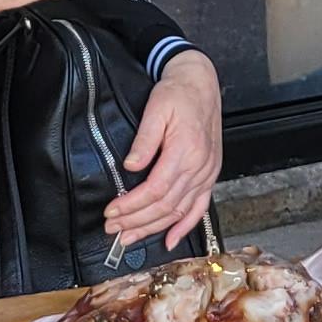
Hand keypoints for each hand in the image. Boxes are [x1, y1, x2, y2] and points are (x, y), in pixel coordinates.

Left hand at [106, 49, 222, 246]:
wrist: (201, 82)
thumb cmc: (178, 92)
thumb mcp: (157, 107)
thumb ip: (145, 139)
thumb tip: (131, 166)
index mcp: (186, 149)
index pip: (155, 189)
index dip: (132, 205)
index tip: (111, 212)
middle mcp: (200, 165)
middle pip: (165, 205)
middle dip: (136, 221)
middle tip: (113, 229)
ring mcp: (207, 172)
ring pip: (179, 211)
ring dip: (154, 228)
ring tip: (130, 237)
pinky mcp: (210, 174)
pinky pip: (200, 207)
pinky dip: (185, 226)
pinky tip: (171, 239)